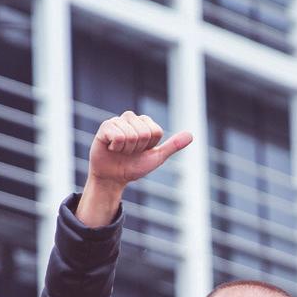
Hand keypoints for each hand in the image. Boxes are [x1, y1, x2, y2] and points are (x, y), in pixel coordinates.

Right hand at [76, 111, 192, 226]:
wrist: (113, 178)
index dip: (150, 146)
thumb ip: (172, 146)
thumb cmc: (134, 166)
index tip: (141, 151)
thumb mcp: (156, 157)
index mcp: (145, 123)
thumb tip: (191, 135)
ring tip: (120, 151)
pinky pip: (117, 136)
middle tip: (129, 152)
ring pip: (131, 135)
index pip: (156, 132)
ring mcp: (117, 121)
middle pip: (144, 133)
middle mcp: (131, 118)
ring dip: (126, 149)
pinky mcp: (105, 127)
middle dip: (138, 148)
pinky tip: (111, 148)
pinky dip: (116, 147)